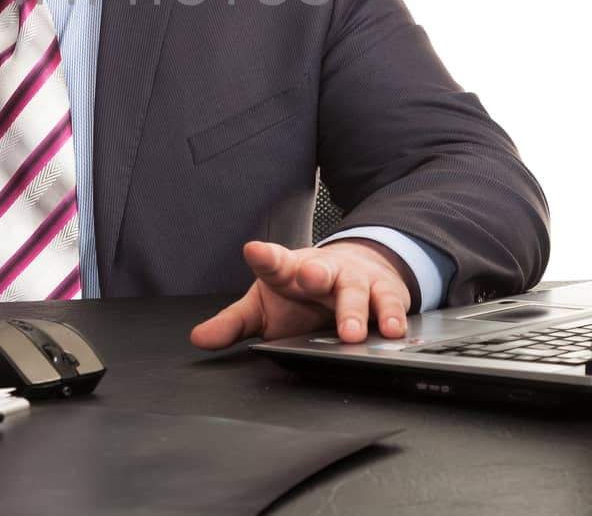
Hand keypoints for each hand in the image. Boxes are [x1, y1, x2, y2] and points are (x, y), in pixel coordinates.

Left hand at [189, 240, 411, 347]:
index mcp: (287, 271)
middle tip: (310, 280)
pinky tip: (393, 331)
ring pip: (356, 291)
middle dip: (316, 273)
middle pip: (319, 270)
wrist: (353, 272)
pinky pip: (391, 305)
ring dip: (354, 310)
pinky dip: (393, 318)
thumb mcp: (265, 307)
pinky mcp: (385, 293)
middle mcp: (322, 271)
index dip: (263, 257)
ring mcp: (355, 280)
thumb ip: (233, 323)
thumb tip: (198, 339)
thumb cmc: (301, 294)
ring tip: (351, 332)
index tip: (253, 251)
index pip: (272, 261)